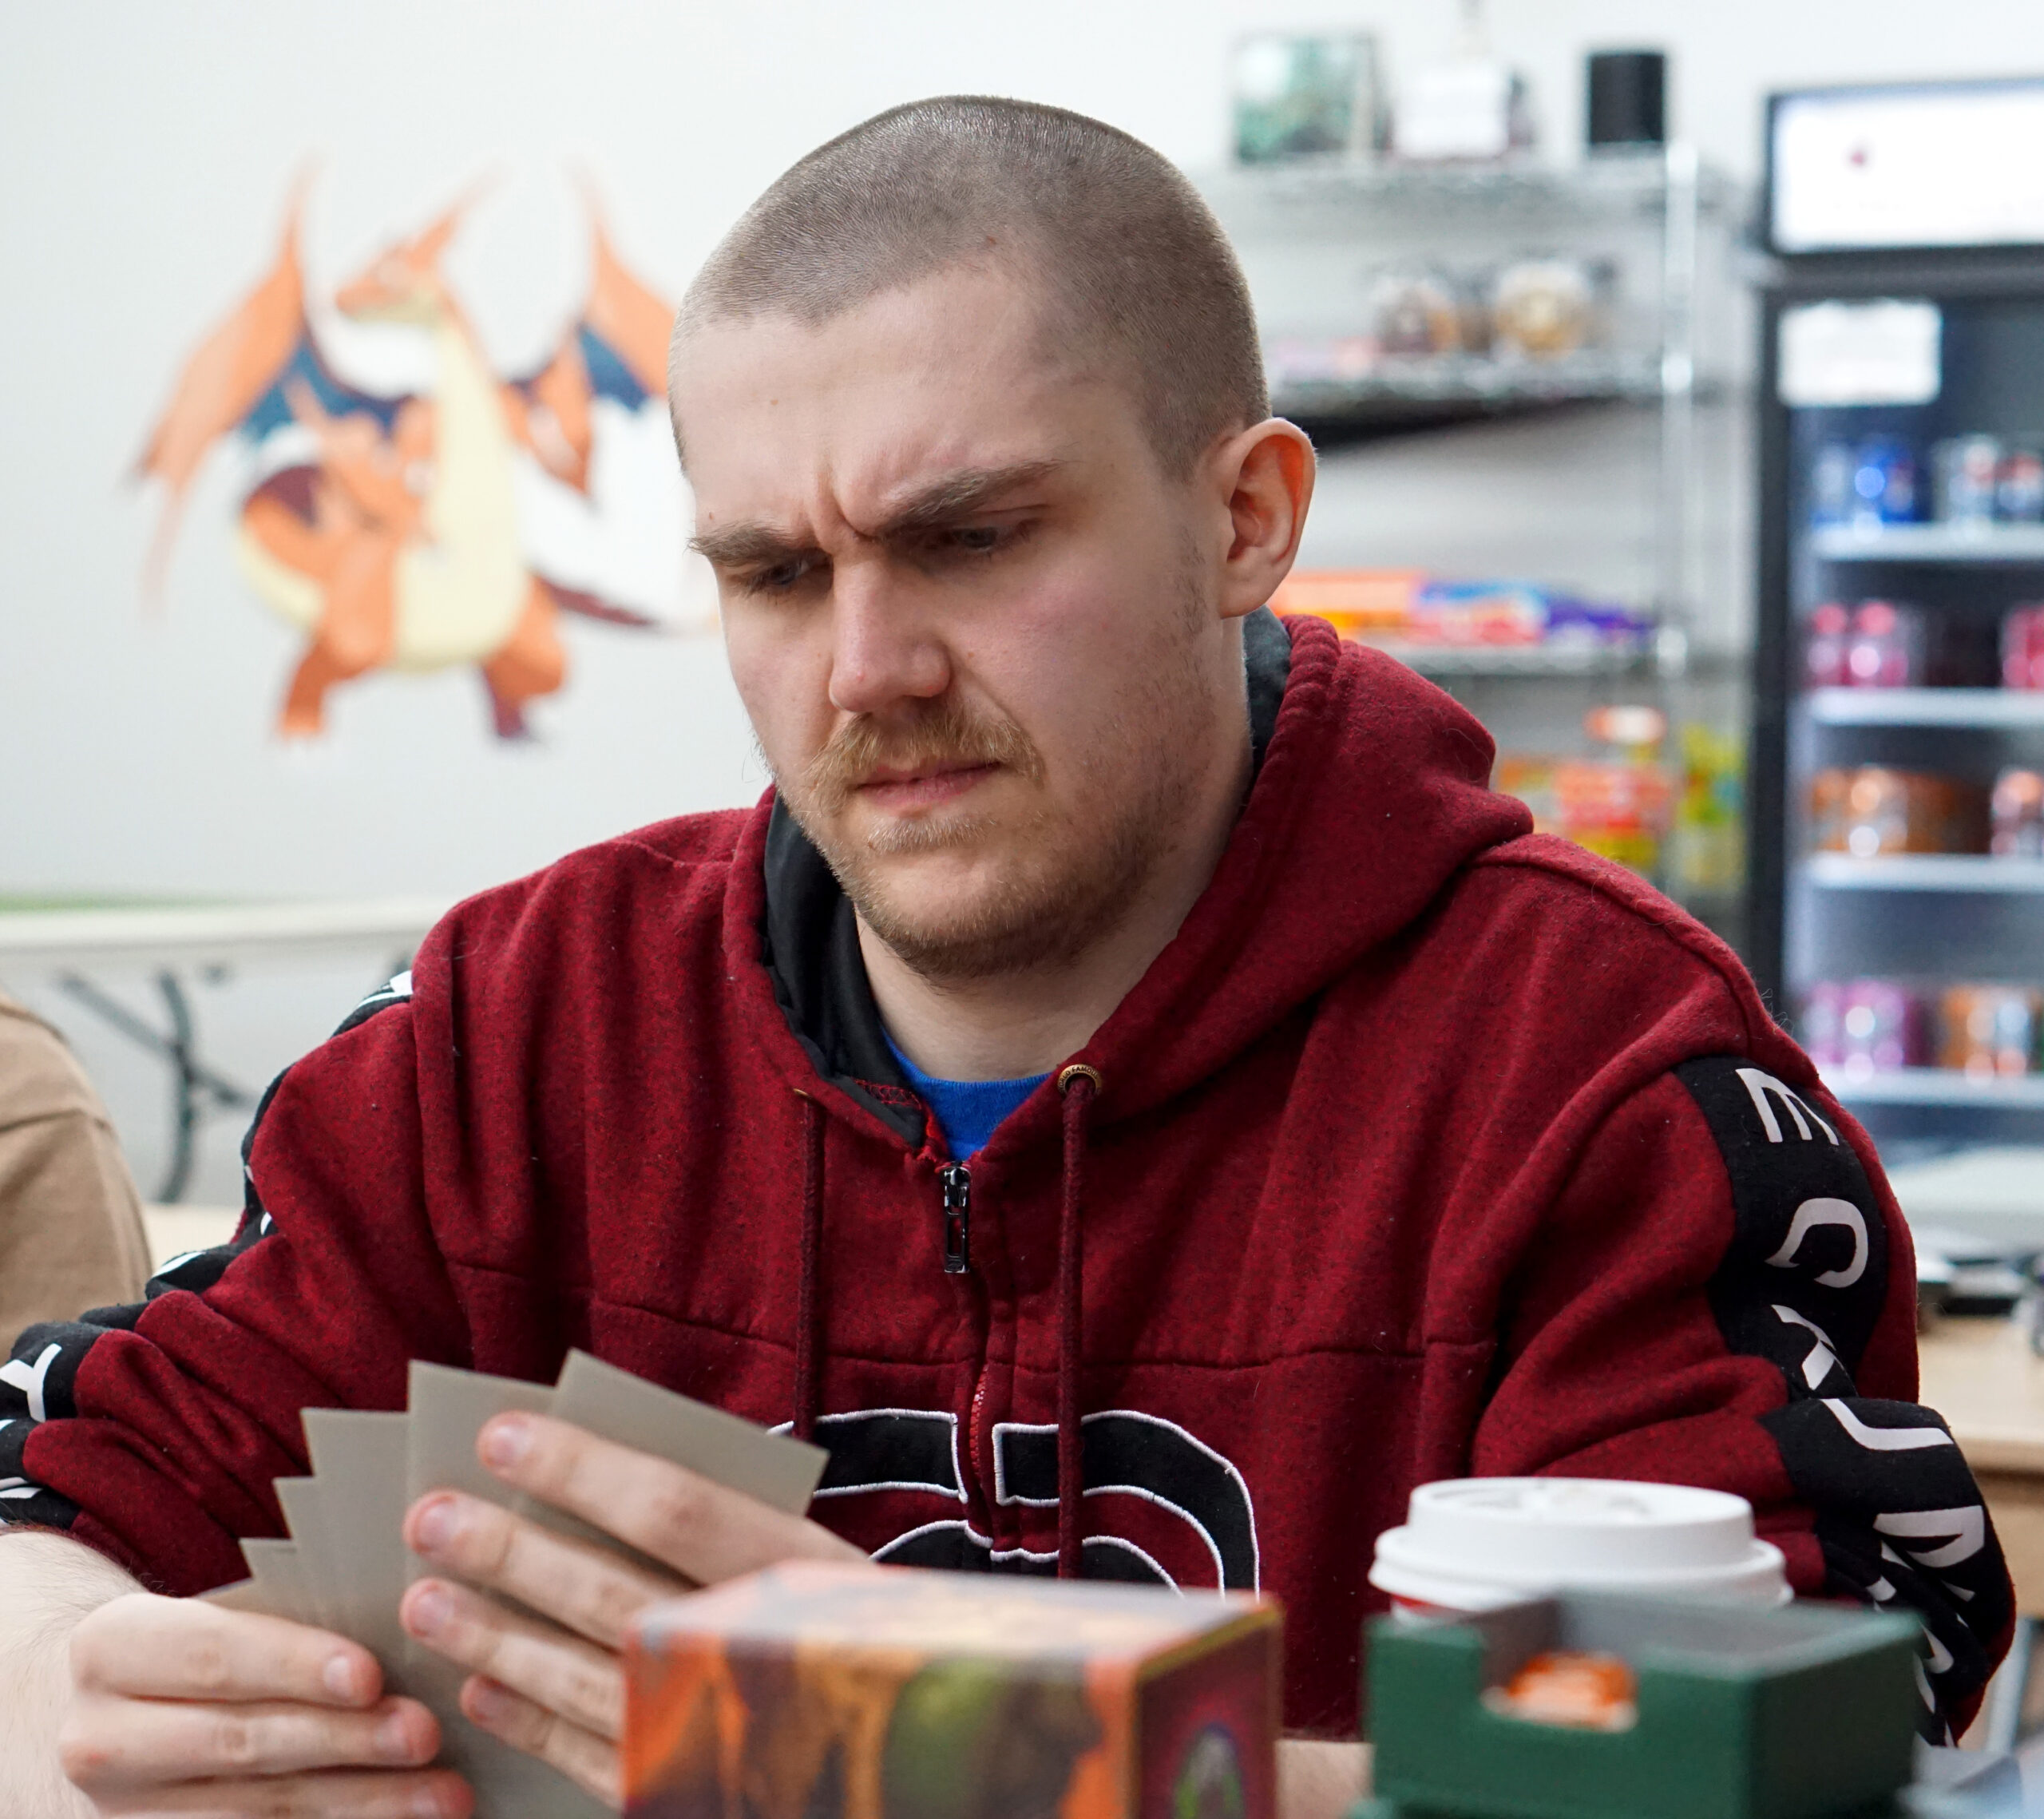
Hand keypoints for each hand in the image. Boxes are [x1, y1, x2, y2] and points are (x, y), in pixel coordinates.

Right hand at [62, 1591, 469, 1815]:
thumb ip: (288, 1612)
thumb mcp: (213, 1612)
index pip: (211, 1654)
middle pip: (239, 1742)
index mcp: (113, 1648)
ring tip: (440, 1793)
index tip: (370, 1675)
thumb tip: (410, 1616)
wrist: (115, 1714)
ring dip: (360, 1803)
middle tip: (424, 1732)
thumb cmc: (199, 1644)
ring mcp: (122, 1811)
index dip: (293, 1665)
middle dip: (343, 1740)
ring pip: (256, 1812)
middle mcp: (102, 1738)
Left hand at [400, 1413, 863, 1804]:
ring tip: (425, 1600)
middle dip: (509, 1551)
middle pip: (612, 1592)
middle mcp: (761, 1648)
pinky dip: (532, 1722)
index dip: (579, 1469)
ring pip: (588, 1681)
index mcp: (803, 1568)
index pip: (672, 1506)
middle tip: (429, 1516)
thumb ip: (723, 1523)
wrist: (914, 1752)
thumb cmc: (849, 1627)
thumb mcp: (815, 1559)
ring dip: (497, 1637)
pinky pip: (594, 1760)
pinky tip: (479, 1689)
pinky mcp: (688, 1793)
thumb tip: (594, 1479)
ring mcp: (728, 1733)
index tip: (500, 1437)